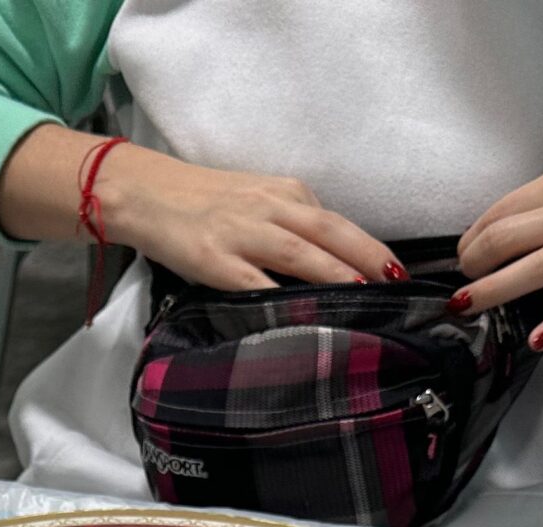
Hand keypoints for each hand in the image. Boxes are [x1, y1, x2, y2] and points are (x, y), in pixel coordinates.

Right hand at [101, 146, 400, 291]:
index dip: (370, 248)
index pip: (336, 222)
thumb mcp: (255, 201)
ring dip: (337, 275)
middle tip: (399, 284)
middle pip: (331, 232)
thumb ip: (291, 225)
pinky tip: (304, 317)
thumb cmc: (201, 203)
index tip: (397, 274)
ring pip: (302, 253)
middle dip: (369, 257)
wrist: (143, 193)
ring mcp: (242, 233)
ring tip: (366, 295)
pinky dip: (283, 299)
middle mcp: (269, 207)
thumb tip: (330, 263)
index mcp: (285, 193)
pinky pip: (255, 282)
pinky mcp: (215, 259)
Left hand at [456, 152, 542, 348]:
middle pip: (505, 239)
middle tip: (463, 282)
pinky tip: (537, 339)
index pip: (502, 211)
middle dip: (473, 264)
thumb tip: (506, 226)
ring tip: (468, 306)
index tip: (464, 254)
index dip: (473, 237)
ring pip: (532, 270)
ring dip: (492, 292)